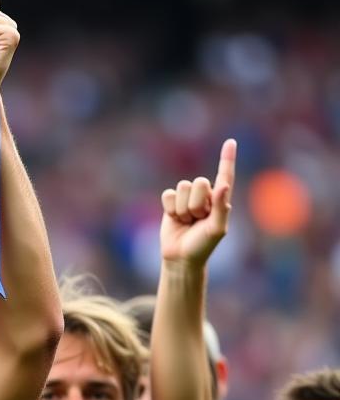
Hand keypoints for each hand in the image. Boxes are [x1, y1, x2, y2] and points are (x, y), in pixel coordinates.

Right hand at [160, 139, 235, 267]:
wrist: (180, 258)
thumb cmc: (202, 245)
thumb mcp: (216, 229)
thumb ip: (221, 207)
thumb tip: (224, 185)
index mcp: (220, 199)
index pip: (225, 175)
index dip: (227, 159)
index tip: (230, 142)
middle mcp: (205, 196)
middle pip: (199, 183)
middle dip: (196, 203)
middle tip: (197, 219)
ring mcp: (187, 199)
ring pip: (183, 188)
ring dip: (183, 208)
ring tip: (187, 221)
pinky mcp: (171, 203)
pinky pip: (168, 195)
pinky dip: (171, 208)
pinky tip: (175, 219)